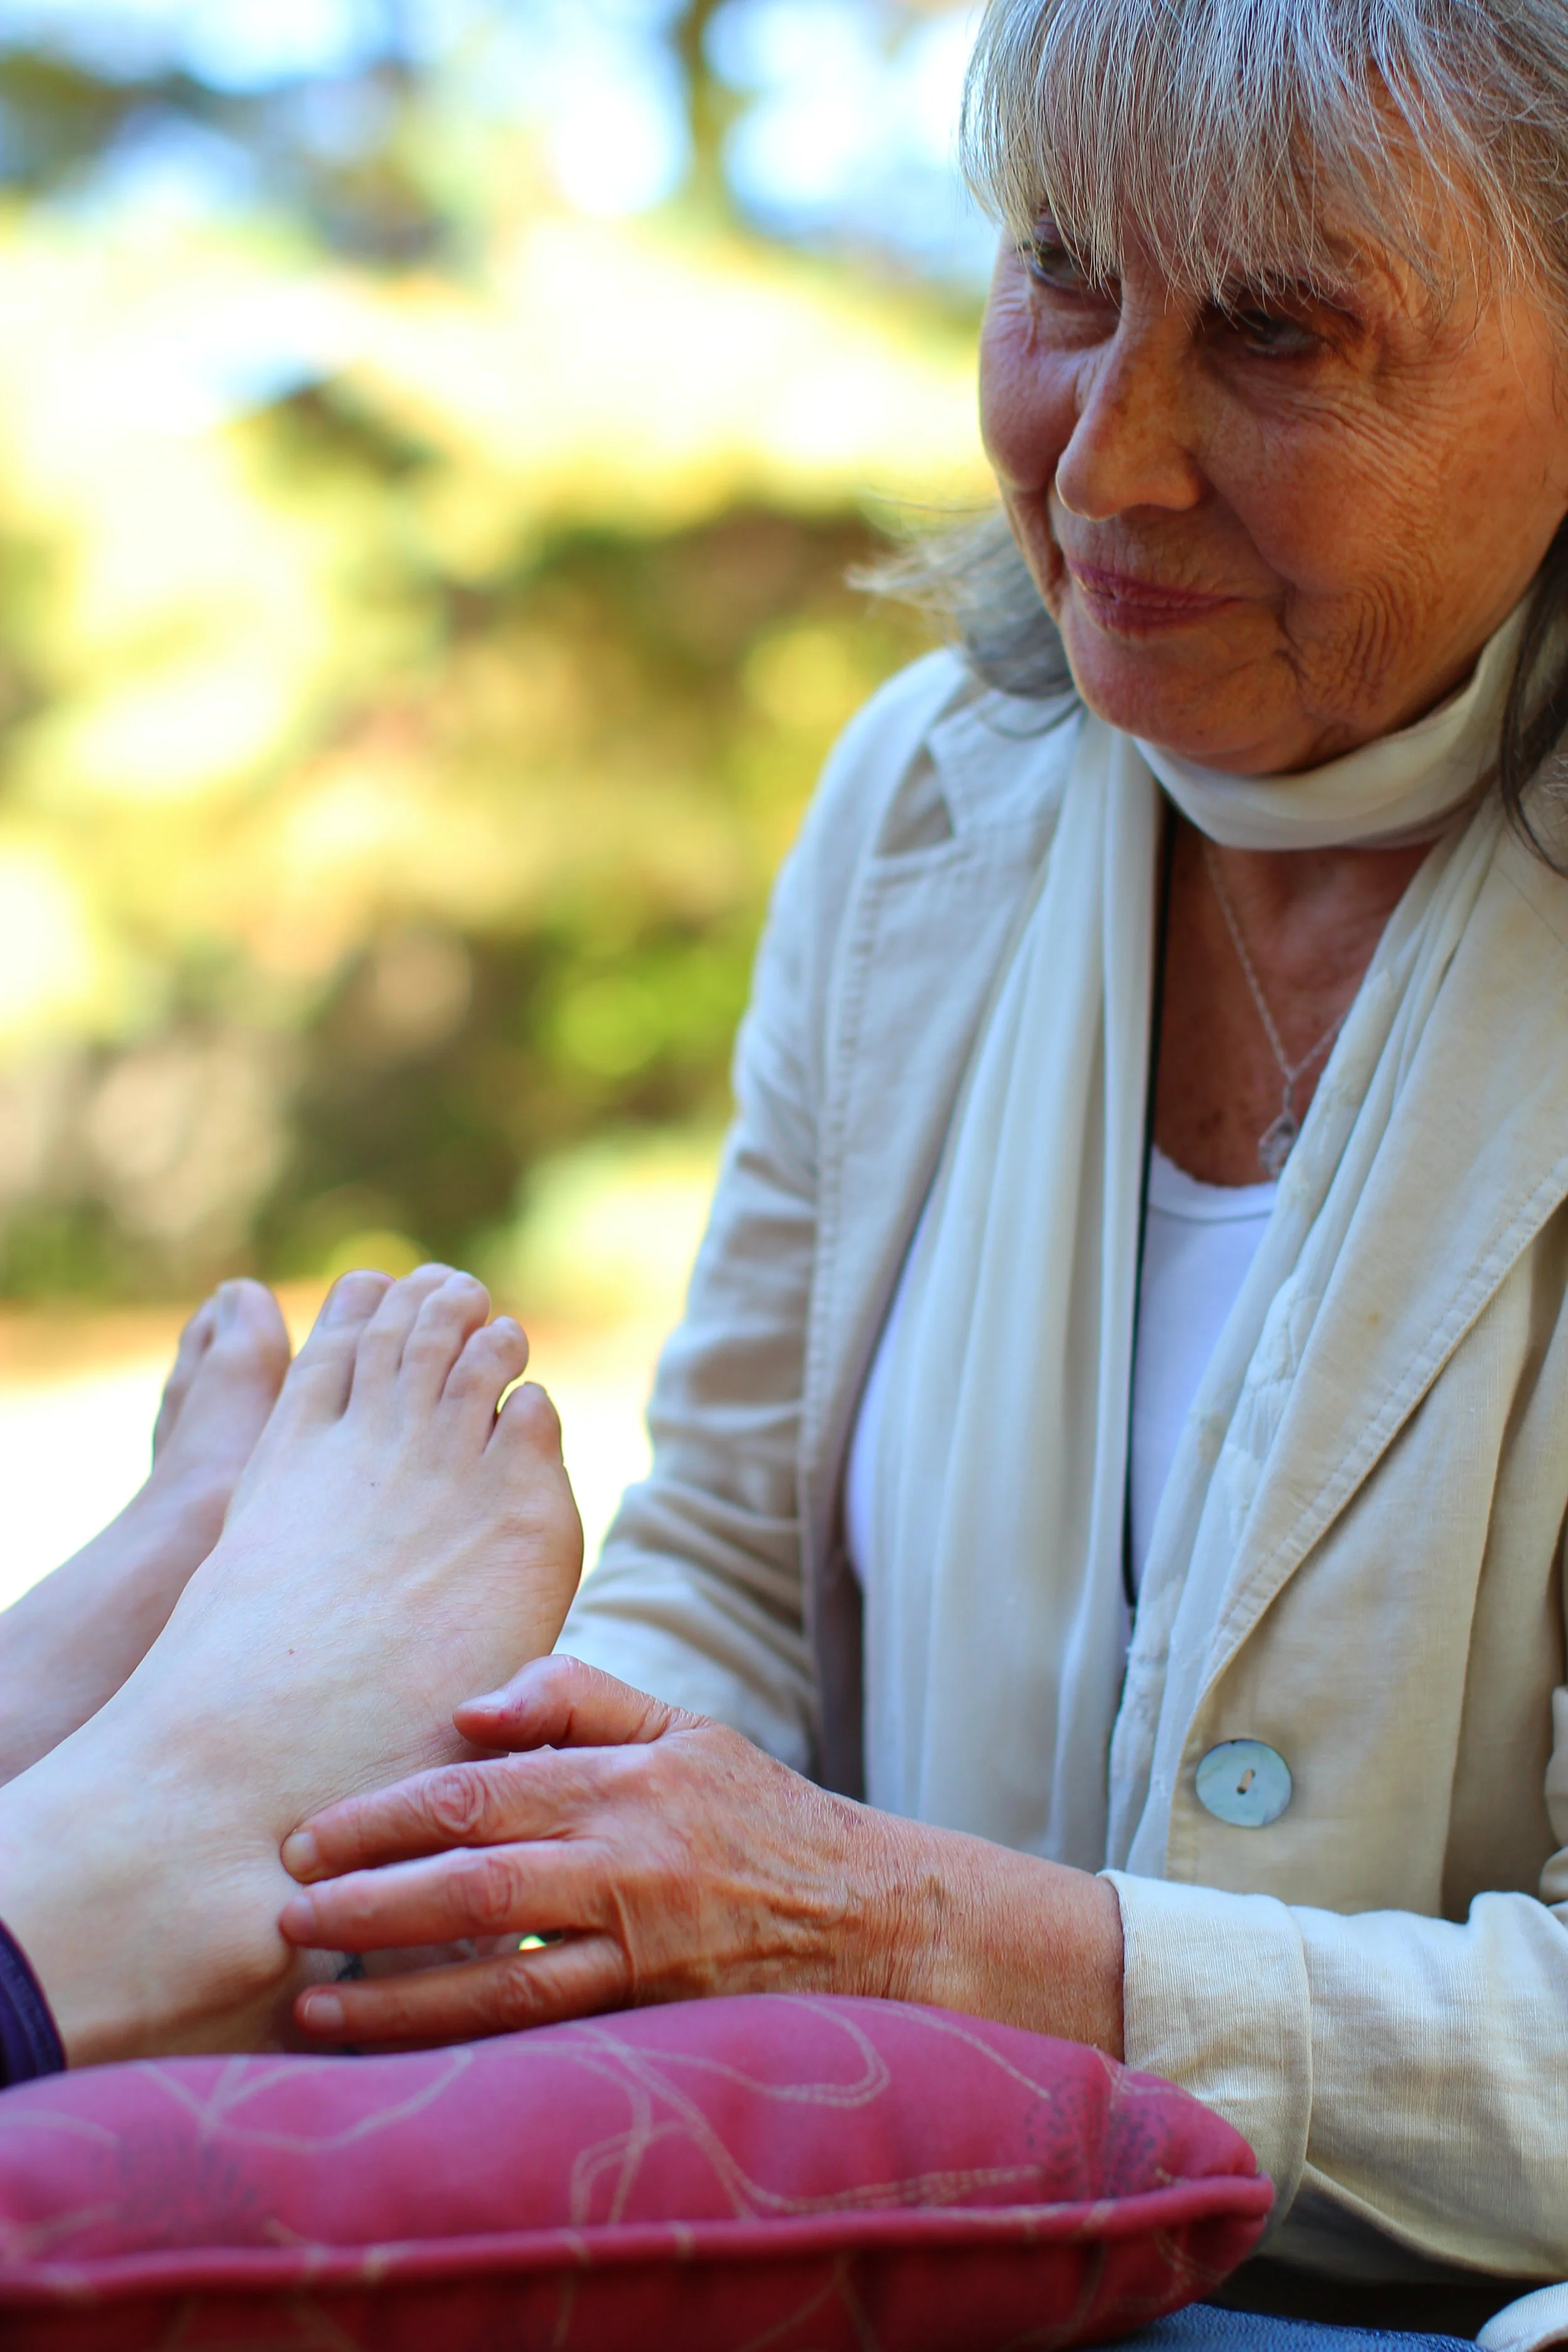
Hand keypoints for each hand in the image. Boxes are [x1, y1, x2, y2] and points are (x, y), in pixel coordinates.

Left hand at [278, 1656, 1123, 2054]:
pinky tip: (399, 2047)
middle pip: (475, 1883)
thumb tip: (472, 1706)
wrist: (872, 1913)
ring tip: (311, 2005)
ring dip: (394, 1996)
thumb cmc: (759, 1812)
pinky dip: (463, 2040)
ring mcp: (643, 1947)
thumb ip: (578, 1695)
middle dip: (368, 1901)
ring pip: (499, 1978)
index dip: (387, 1814)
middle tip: (286, 1913)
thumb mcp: (684, 1724)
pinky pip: (542, 2032)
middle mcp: (630, 1862)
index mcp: (628, 1779)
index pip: (482, 1791)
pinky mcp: (652, 2014)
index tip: (311, 1834)